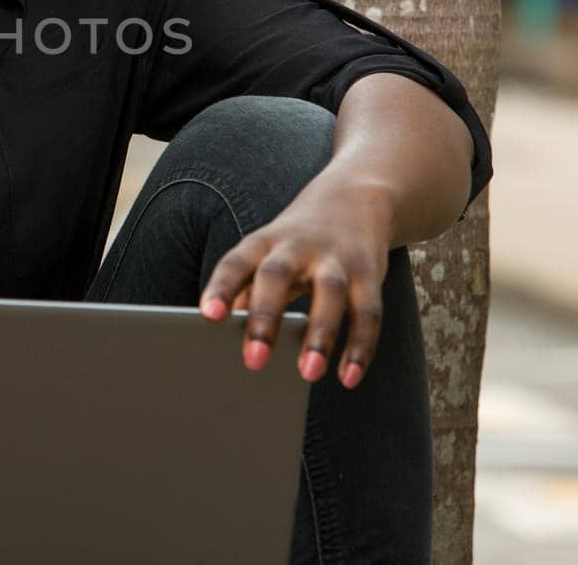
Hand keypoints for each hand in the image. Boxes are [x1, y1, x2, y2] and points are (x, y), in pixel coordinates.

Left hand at [197, 174, 393, 389]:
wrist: (354, 200)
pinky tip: (348, 377)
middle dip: (266, 317)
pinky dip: (360, 346)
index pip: (236, 263)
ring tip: (308, 374)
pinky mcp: (369, 273)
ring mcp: (336, 258)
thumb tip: (219, 336)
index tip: (208, 316)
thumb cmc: (295, 244)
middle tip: (254, 361)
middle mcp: (298, 246)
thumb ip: (244, 293)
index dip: (221, 288)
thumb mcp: (264, 257)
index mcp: (263, 243)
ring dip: (320, 335)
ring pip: (331, 293)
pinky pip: (368, 312)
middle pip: (278, 276)